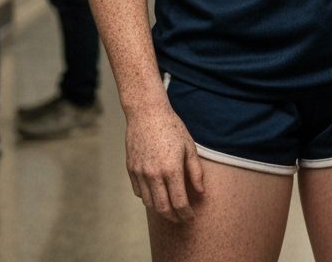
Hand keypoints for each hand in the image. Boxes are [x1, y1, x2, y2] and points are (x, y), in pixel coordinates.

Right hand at [124, 103, 205, 222]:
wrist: (147, 113)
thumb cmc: (172, 128)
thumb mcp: (189, 147)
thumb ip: (195, 172)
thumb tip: (201, 192)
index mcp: (171, 170)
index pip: (179, 202)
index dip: (186, 214)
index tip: (191, 217)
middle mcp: (154, 175)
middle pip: (163, 208)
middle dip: (173, 217)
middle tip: (181, 219)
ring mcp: (140, 173)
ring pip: (149, 202)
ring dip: (160, 210)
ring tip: (170, 209)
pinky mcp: (131, 169)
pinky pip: (138, 191)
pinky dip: (148, 197)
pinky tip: (156, 195)